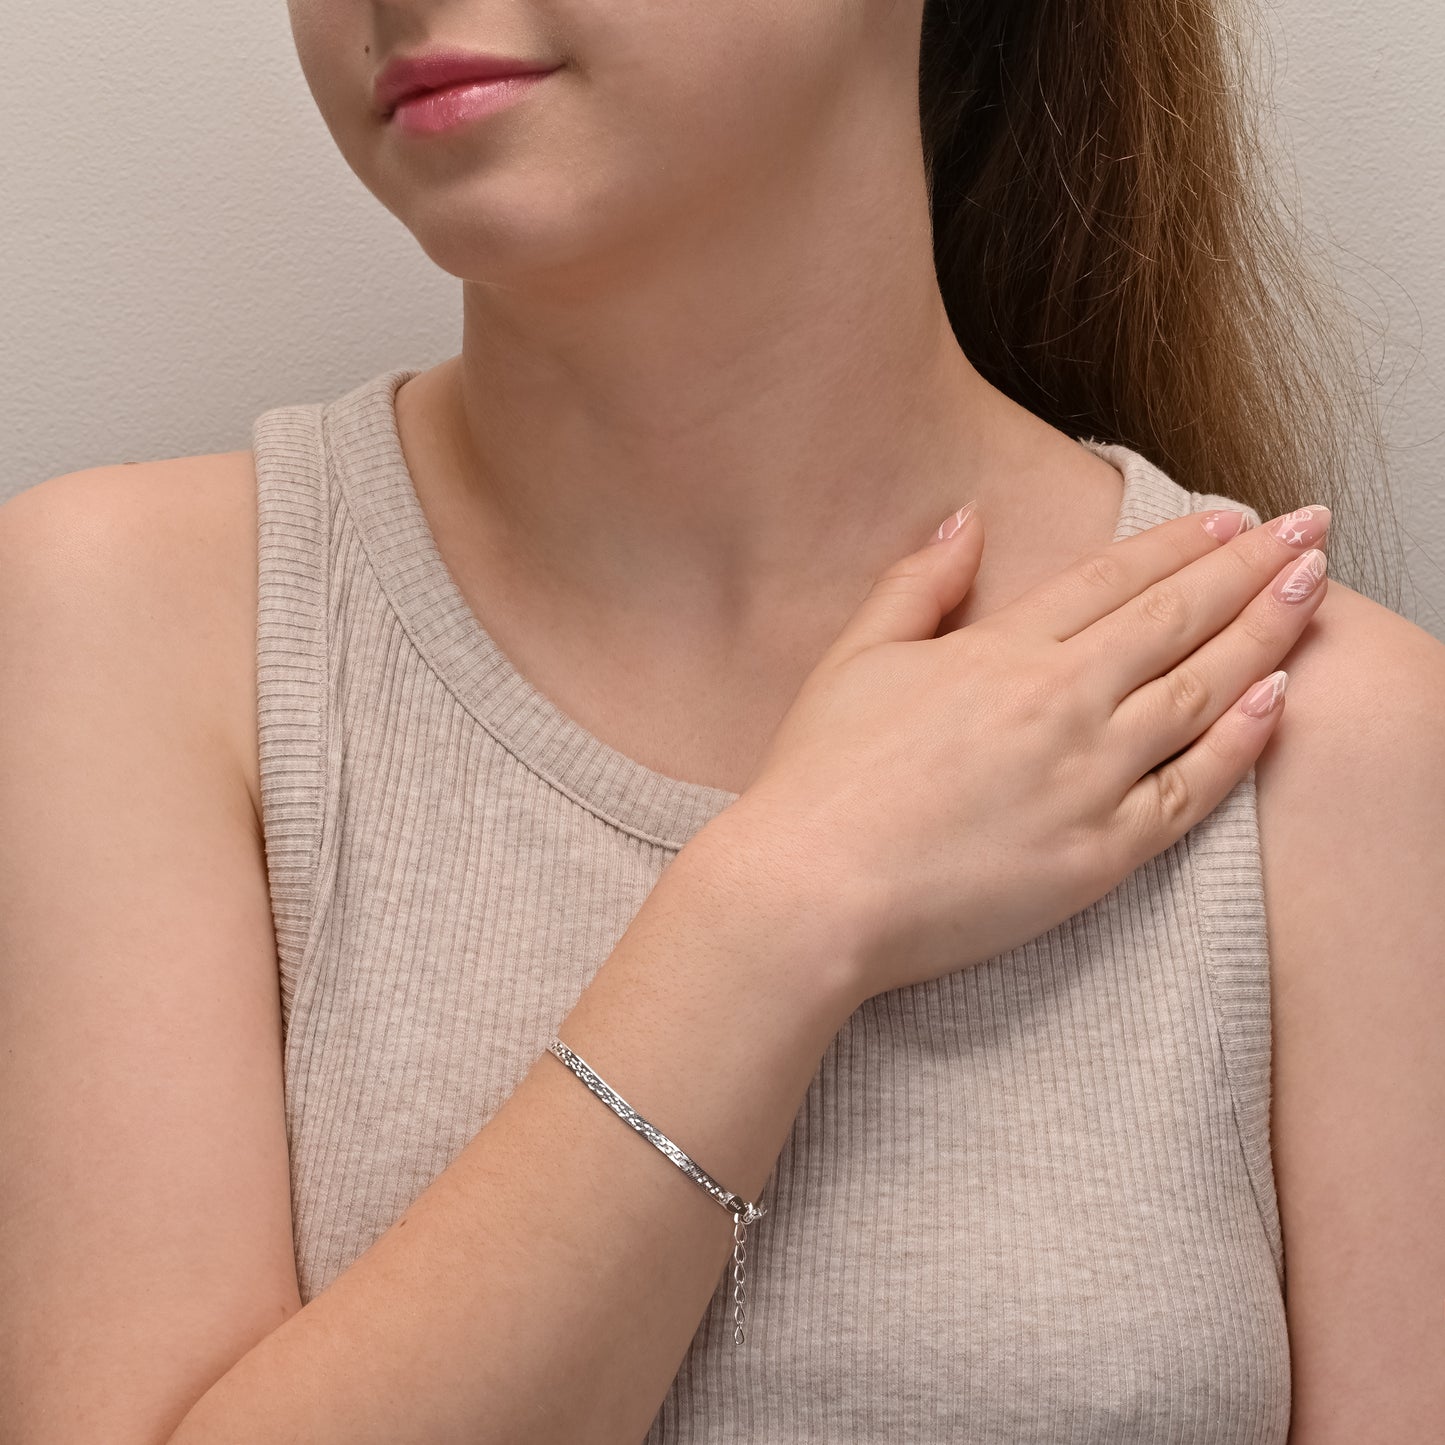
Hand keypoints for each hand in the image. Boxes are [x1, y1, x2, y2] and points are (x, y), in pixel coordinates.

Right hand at [723, 499, 1328, 1004]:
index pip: (1114, 579)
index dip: (1181, 543)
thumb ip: (917, 584)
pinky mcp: (1100, 854)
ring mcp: (1087, 777)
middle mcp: (1058, 701)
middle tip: (1311, 527)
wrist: (813, 890)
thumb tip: (965, 520)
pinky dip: (1240, 741)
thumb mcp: (856, 658)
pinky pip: (1191, 789)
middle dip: (1252, 566)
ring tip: (1316, 590)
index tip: (1233, 517)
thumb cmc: (821, 778)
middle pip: (1176, 618)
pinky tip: (1278, 698)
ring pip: (1200, 690)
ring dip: (1267, 632)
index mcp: (1000, 650)